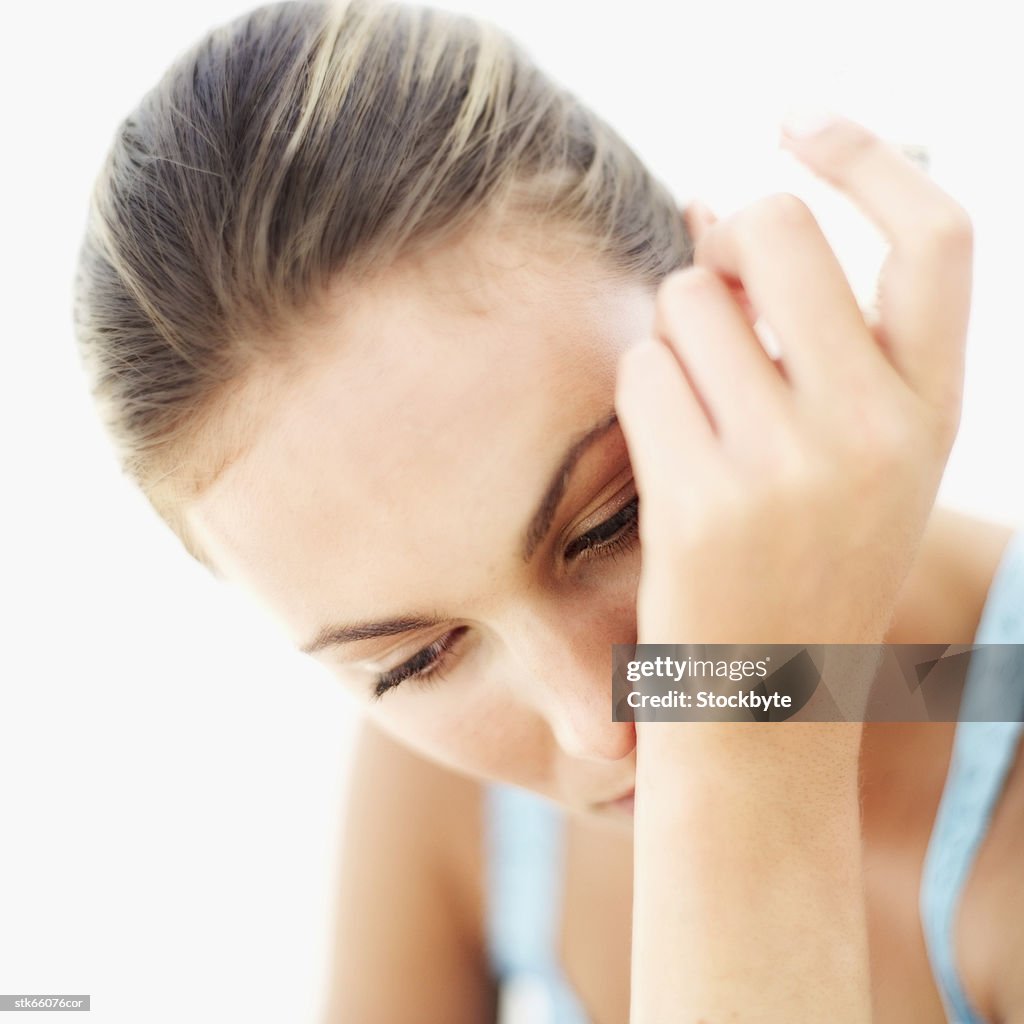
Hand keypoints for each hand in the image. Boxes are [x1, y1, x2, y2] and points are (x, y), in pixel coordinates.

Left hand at [617, 114, 970, 646]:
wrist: (766, 708)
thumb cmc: (800, 561)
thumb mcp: (849, 450)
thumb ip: (809, 331)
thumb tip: (718, 207)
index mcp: (932, 411)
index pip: (937, 236)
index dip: (867, 157)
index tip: (798, 120)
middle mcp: (877, 430)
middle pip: (780, 233)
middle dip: (728, 239)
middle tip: (718, 291)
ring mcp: (789, 468)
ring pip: (693, 298)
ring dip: (678, 333)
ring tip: (699, 410)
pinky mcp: (702, 503)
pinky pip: (643, 371)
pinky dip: (642, 392)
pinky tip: (666, 455)